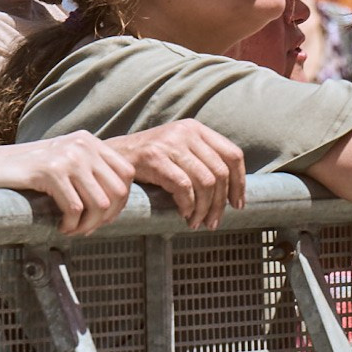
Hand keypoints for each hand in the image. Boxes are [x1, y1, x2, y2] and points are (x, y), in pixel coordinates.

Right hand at [0, 132, 136, 234]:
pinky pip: (75, 209)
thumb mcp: (62, 161)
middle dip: (107, 218)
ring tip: (72, 230)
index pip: (126, 173)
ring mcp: (66, 156)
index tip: (104, 217)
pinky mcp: (50, 171)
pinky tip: (60, 227)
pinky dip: (71, 225)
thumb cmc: (23, 172)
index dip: (121, 202)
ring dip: (88, 225)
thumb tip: (117, 200)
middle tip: (87, 229)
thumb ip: (87, 171)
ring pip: (100, 203)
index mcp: (89, 140)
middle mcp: (82, 144)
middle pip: (118, 191)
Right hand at [116, 120, 248, 229]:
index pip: (232, 155)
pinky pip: (183, 187)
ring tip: (196, 222)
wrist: (112, 157)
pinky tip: (183, 214)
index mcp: (196, 129)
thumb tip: (232, 192)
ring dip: (203, 209)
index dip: (239, 183)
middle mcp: (186, 132)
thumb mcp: (178, 150)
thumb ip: (202, 160)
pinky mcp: (154, 157)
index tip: (237, 205)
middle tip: (212, 222)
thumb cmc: (149, 161)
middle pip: (220, 172)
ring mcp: (170, 143)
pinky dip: (187, 205)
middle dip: (219, 203)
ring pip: (204, 182)